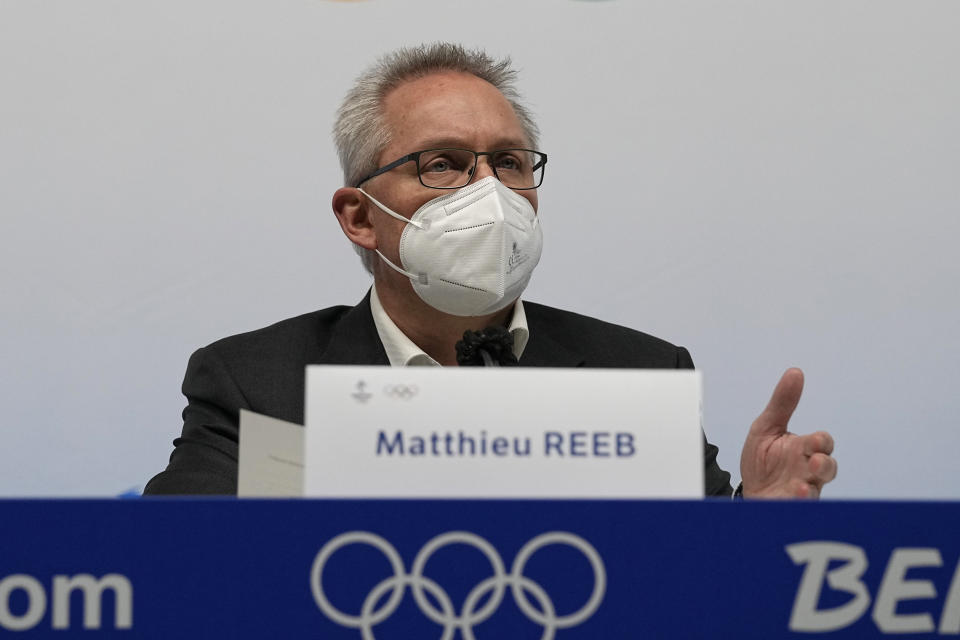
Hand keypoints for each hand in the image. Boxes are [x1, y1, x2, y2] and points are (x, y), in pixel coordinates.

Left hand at [740, 368, 836, 497]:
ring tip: (802, 484)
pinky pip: (803, 506)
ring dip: (813, 484)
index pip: (822, 442)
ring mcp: (803, 488)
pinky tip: (794, 495)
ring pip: (818, 488)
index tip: (814, 440)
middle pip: (828, 467)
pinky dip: (800, 501)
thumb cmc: (762, 461)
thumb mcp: (767, 427)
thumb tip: (795, 372)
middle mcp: (808, 469)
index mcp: (803, 449)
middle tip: (814, 460)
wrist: (748, 490)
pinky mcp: (792, 505)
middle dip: (824, 464)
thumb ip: (782, 403)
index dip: (821, 441)